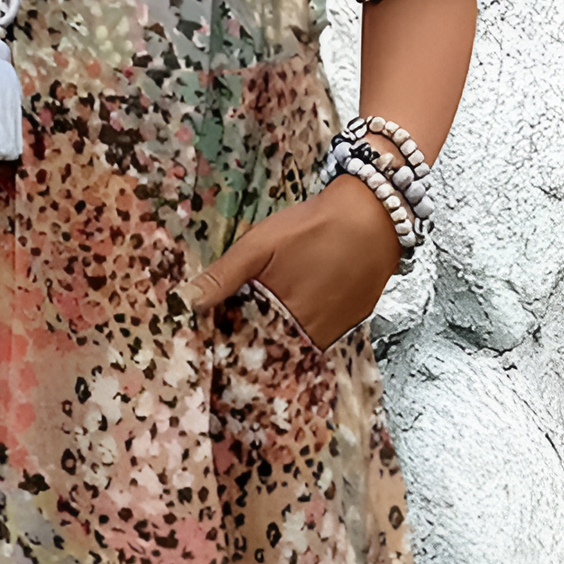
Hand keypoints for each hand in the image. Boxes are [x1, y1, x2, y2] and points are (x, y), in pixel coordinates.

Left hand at [180, 171, 404, 349]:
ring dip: (284, 336)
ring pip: (302, 345)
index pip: (252, 353)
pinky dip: (309, 326)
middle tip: (241, 327)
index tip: (218, 343)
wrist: (376, 210)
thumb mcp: (260, 246)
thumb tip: (187, 302)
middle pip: (278, 353)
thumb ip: (224, 276)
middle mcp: (314, 336)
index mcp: (286, 322)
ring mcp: (339, 330)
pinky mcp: (357, 319)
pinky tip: (299, 306)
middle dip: (258, 344)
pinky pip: (325, 334)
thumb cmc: (314, 226)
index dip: (234, 349)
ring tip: (269, 316)